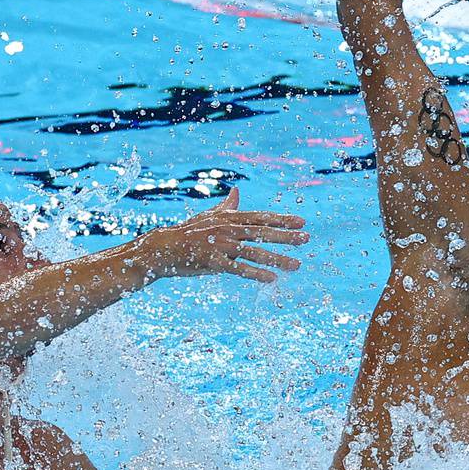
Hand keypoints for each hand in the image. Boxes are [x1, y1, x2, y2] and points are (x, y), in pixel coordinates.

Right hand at [143, 190, 307, 282]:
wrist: (162, 248)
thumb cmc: (188, 232)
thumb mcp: (209, 216)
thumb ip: (227, 206)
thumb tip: (237, 191)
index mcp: (228, 218)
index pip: (260, 217)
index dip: (281, 219)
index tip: (301, 222)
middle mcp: (227, 229)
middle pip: (262, 232)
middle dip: (286, 236)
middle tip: (306, 238)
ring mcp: (220, 245)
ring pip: (254, 252)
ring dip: (277, 258)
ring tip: (296, 264)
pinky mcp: (212, 262)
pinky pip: (238, 268)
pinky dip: (255, 273)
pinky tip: (271, 279)